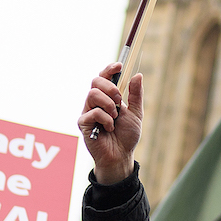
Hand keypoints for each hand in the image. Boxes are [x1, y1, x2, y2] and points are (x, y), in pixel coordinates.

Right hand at [79, 61, 143, 184]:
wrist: (121, 156)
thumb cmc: (126, 136)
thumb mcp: (136, 113)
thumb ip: (135, 95)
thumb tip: (137, 75)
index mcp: (108, 97)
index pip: (104, 77)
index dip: (109, 69)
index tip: (119, 65)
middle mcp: (96, 102)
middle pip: (95, 81)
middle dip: (110, 87)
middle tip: (119, 100)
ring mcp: (88, 111)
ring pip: (92, 94)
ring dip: (108, 104)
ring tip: (115, 117)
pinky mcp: (83, 123)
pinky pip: (93, 113)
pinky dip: (105, 119)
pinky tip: (109, 128)